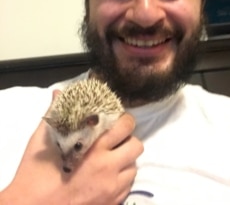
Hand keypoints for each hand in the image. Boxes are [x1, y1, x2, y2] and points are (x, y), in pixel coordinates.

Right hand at [0, 91, 142, 204]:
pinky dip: (121, 178)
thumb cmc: (35, 176)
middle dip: (128, 140)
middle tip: (115, 140)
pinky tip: (106, 177)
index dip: (123, 120)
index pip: (124, 126)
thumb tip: (58, 94)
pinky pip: (127, 186)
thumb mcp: (41, 143)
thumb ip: (54, 116)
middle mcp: (108, 169)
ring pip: (134, 167)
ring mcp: (112, 190)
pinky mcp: (112, 204)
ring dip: (125, 160)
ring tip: (110, 159)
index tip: (115, 120)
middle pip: (137, 146)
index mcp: (94, 149)